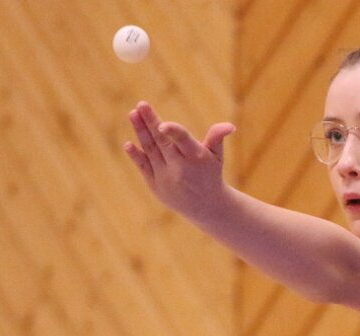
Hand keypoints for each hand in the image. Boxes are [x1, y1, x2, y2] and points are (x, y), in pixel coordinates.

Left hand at [123, 101, 235, 220]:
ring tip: (133, 113)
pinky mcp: (156, 186)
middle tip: (141, 104)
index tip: (163, 125)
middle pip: (162, 141)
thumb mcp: (217, 157)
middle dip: (151, 122)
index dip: (174, 133)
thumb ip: (217, 137)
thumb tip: (230, 126)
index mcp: (196, 158)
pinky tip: (128, 144)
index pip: (183, 142)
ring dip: (140, 131)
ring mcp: (166, 177)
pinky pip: (144, 167)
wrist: (206, 207)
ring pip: (150, 150)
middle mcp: (180, 168)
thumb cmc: (210, 174)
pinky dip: (136, 155)